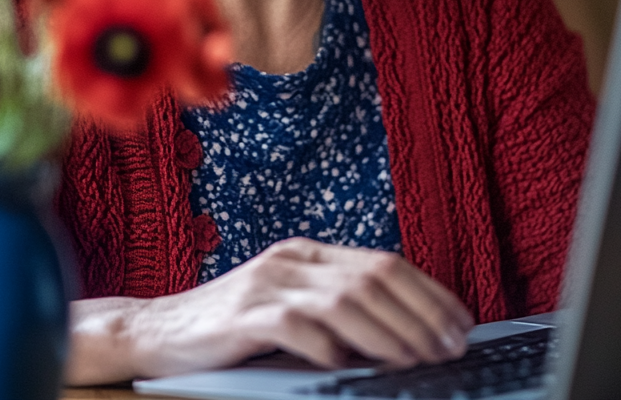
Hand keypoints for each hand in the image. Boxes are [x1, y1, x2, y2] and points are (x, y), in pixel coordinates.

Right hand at [65, 238, 473, 383]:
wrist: (160, 330)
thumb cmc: (234, 325)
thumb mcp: (291, 303)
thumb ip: (336, 308)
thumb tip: (403, 334)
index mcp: (310, 254)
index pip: (383, 262)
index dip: (428, 291)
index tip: (460, 322)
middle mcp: (294, 260)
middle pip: (372, 278)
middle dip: (420, 314)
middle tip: (450, 347)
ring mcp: (269, 283)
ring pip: (344, 300)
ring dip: (388, 332)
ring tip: (416, 359)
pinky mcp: (245, 314)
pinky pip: (297, 326)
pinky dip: (328, 347)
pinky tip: (346, 367)